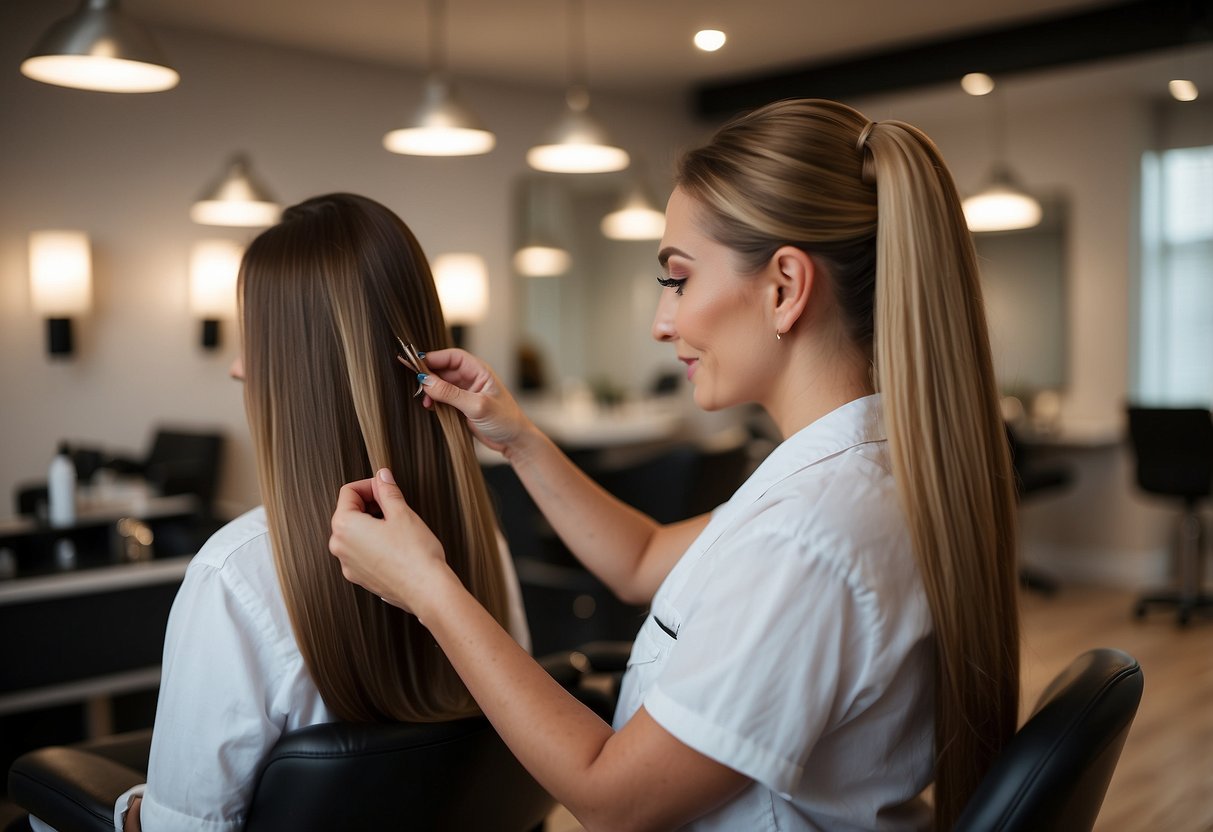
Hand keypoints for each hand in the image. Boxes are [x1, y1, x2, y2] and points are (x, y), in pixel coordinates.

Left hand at [329, 469, 452, 616]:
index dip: (370, 485)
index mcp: (344, 526)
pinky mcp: (361, 578)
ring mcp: (349, 565)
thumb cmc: (415, 555)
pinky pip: (362, 552)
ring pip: (356, 533)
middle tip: (395, 505)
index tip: (386, 487)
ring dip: (373, 524)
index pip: (349, 492)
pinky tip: (396, 544)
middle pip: (349, 513)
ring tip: (398, 526)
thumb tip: (382, 477)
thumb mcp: (402, 513)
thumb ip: (387, 491)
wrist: (427, 590)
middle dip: (371, 504)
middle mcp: (340, 547)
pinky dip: (375, 543)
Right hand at [411, 348, 535, 454]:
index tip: (415, 363)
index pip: (452, 356)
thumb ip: (451, 393)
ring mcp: (466, 392)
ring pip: (441, 384)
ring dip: (430, 390)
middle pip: (443, 369)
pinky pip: (443, 398)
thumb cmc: (506, 421)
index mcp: (479, 371)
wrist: (514, 442)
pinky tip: (431, 407)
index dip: (433, 358)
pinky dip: (434, 401)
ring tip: (425, 401)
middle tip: (415, 385)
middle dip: (429, 376)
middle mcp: (472, 378)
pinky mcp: (462, 406)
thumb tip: (426, 381)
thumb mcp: (477, 406)